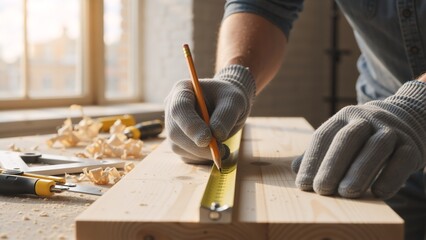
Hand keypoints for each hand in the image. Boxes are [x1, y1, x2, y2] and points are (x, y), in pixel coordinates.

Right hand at [165, 65, 255, 162]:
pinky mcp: (178, 142)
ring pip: (178, 147)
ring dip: (201, 153)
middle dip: (197, 146)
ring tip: (223, 148)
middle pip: (175, 132)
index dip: (191, 126)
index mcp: (182, 90)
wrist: (228, 104)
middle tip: (222, 150)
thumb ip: (226, 115)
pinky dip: (201, 158)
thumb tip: (216, 134)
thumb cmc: (230, 98)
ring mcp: (173, 126)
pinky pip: (185, 156)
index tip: (207, 140)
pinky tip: (214, 150)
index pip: (179, 109)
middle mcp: (172, 108)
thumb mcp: (234, 101)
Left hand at [292, 81, 425, 198]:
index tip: (303, 185)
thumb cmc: (363, 136)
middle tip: (322, 189)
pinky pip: (402, 159)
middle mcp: (366, 119)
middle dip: (332, 165)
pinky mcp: (411, 144)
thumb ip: (320, 152)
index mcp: (343, 117)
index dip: (312, 160)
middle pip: (347, 139)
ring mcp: (390, 130)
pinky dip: (391, 177)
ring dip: (360, 171)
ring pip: (375, 147)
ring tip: (346, 193)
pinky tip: (378, 193)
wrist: (406, 116)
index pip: (324, 136)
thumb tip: (294, 168)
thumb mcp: (341, 136)